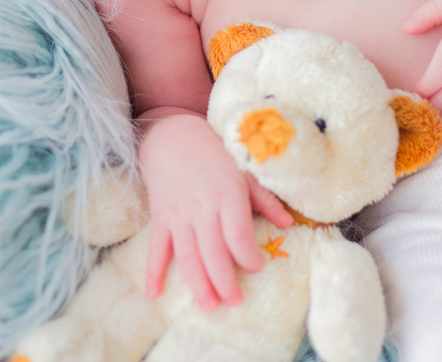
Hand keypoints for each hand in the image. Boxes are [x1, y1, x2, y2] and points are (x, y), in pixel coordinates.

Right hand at [138, 113, 292, 309]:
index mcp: (227, 195)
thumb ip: (265, 199)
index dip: (249, 256)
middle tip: (235, 302)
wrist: (172, 136)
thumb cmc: (214, 153)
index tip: (258, 266)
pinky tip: (155, 292)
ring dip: (198, 283)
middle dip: (225, 281)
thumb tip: (288, 223)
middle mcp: (203, 208)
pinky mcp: (161, 218)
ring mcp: (179, 215)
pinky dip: (154, 270)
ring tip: (209, 306)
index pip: (239, 235)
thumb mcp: (244, 170)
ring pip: (188, 256)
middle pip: (213, 252)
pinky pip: (157, 248)